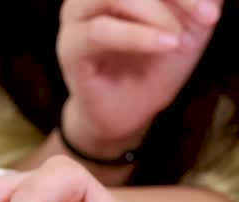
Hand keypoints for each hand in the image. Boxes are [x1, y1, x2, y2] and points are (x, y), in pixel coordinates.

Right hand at [58, 0, 219, 155]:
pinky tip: (164, 46)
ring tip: (177, 40)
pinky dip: (137, 37)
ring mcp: (75, 19)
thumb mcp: (188, 21)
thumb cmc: (157, 62)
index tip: (211, 12)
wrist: (132, 110)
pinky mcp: (69, 48)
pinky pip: (99, 32)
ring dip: (156, 15)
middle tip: (206, 19)